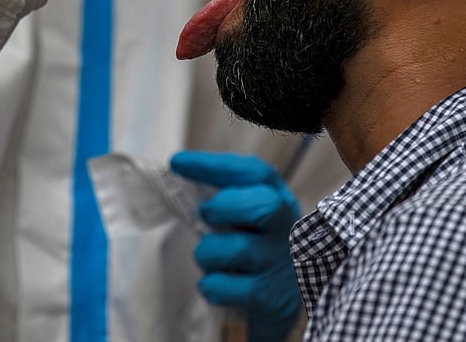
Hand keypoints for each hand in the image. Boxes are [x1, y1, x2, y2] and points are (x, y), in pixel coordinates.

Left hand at [170, 150, 302, 341]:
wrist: (283, 303)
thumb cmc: (256, 251)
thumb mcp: (249, 218)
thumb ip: (226, 198)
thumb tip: (179, 174)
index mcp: (280, 201)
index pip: (254, 173)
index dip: (214, 166)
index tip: (177, 163)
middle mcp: (288, 230)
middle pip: (263, 206)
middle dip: (223, 207)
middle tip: (205, 216)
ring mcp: (282, 265)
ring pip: (236, 249)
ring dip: (208, 254)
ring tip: (212, 261)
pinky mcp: (270, 299)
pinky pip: (223, 286)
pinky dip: (210, 285)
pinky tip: (219, 285)